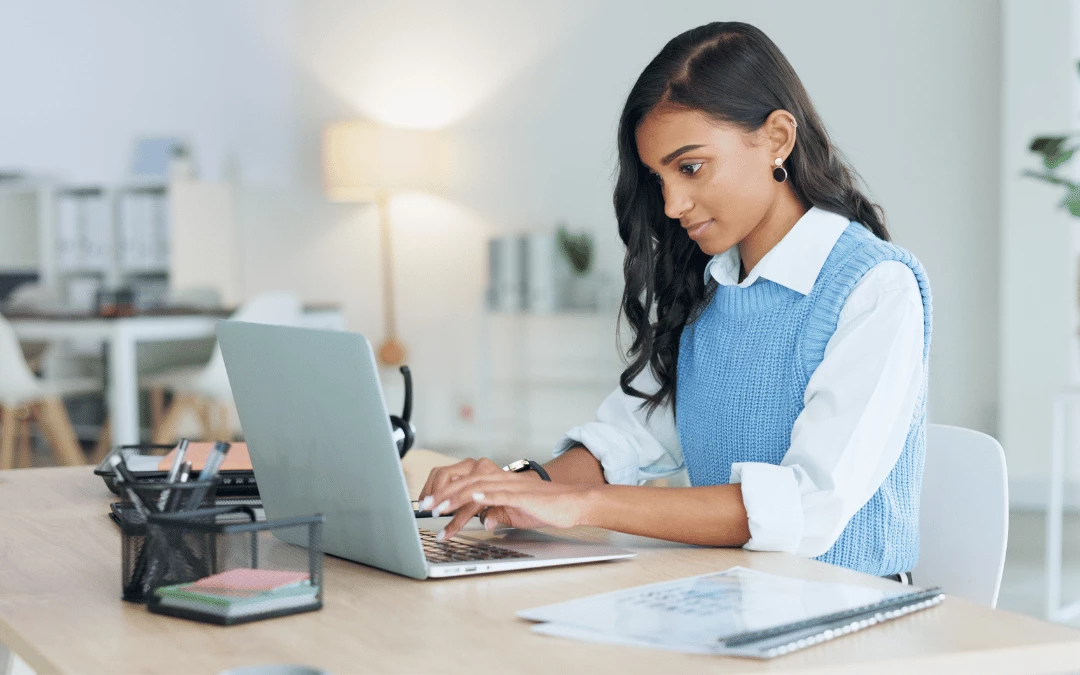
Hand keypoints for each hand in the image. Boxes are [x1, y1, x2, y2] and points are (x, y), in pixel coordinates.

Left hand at [424, 466, 596, 540]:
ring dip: (456, 497)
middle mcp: (502, 479)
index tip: (429, 503)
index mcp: (498, 482)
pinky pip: (500, 494)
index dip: (446, 491)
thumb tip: (486, 521)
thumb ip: (500, 513)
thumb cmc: (547, 508)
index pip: (466, 482)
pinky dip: (485, 495)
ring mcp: (512, 486)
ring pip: (478, 487)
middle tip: (424, 507)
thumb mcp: (516, 513)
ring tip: (439, 508)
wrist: (573, 503)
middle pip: (465, 482)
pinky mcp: (523, 496)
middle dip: (443, 494)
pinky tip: (472, 499)